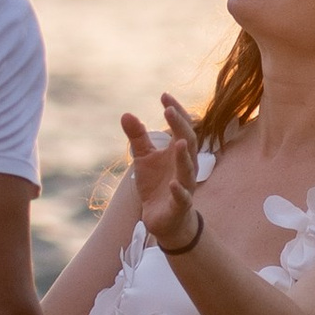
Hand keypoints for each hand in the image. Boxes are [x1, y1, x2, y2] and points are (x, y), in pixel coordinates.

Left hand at [119, 93, 200, 249]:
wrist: (164, 219)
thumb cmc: (157, 185)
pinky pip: (182, 197)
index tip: (164, 95)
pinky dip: (179, 191)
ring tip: (178, 142)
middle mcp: (185, 166)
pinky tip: (173, 184)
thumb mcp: (144, 158)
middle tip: (169, 110)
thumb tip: (126, 113)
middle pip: (188, 143)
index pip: (182, 127)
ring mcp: (185, 186)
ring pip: (188, 170)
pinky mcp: (179, 206)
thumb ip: (138, 137)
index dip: (176, 112)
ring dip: (184, 156)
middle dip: (180, 126)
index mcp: (178, 152)